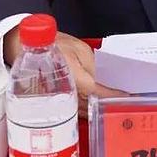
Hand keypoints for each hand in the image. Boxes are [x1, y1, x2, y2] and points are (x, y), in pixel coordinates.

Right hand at [4, 28, 126, 117]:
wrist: (29, 50)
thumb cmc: (54, 46)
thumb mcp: (78, 49)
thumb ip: (93, 64)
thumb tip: (108, 79)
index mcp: (73, 76)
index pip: (97, 91)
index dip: (112, 95)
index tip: (127, 97)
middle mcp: (66, 92)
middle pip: (92, 104)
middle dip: (108, 103)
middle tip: (126, 102)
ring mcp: (60, 100)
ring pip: (85, 110)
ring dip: (98, 108)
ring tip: (116, 105)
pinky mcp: (57, 102)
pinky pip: (76, 110)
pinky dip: (88, 109)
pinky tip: (97, 105)